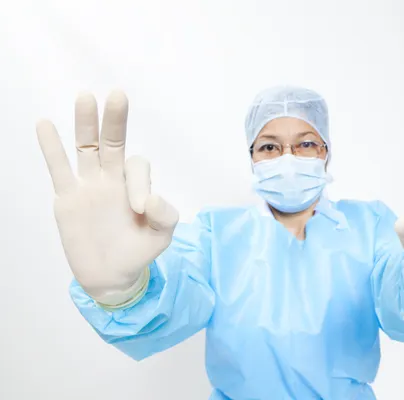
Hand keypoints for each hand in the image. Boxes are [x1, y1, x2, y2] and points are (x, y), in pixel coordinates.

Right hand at [37, 91, 178, 306]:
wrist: (111, 276)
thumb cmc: (138, 252)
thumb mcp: (161, 237)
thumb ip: (164, 217)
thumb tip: (150, 199)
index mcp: (136, 185)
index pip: (137, 168)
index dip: (140, 183)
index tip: (141, 210)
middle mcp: (112, 179)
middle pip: (112, 142)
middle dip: (115, 120)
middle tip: (118, 95)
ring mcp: (88, 186)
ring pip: (86, 148)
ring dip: (86, 124)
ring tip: (85, 98)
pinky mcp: (67, 199)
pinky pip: (59, 169)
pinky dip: (52, 148)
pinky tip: (45, 124)